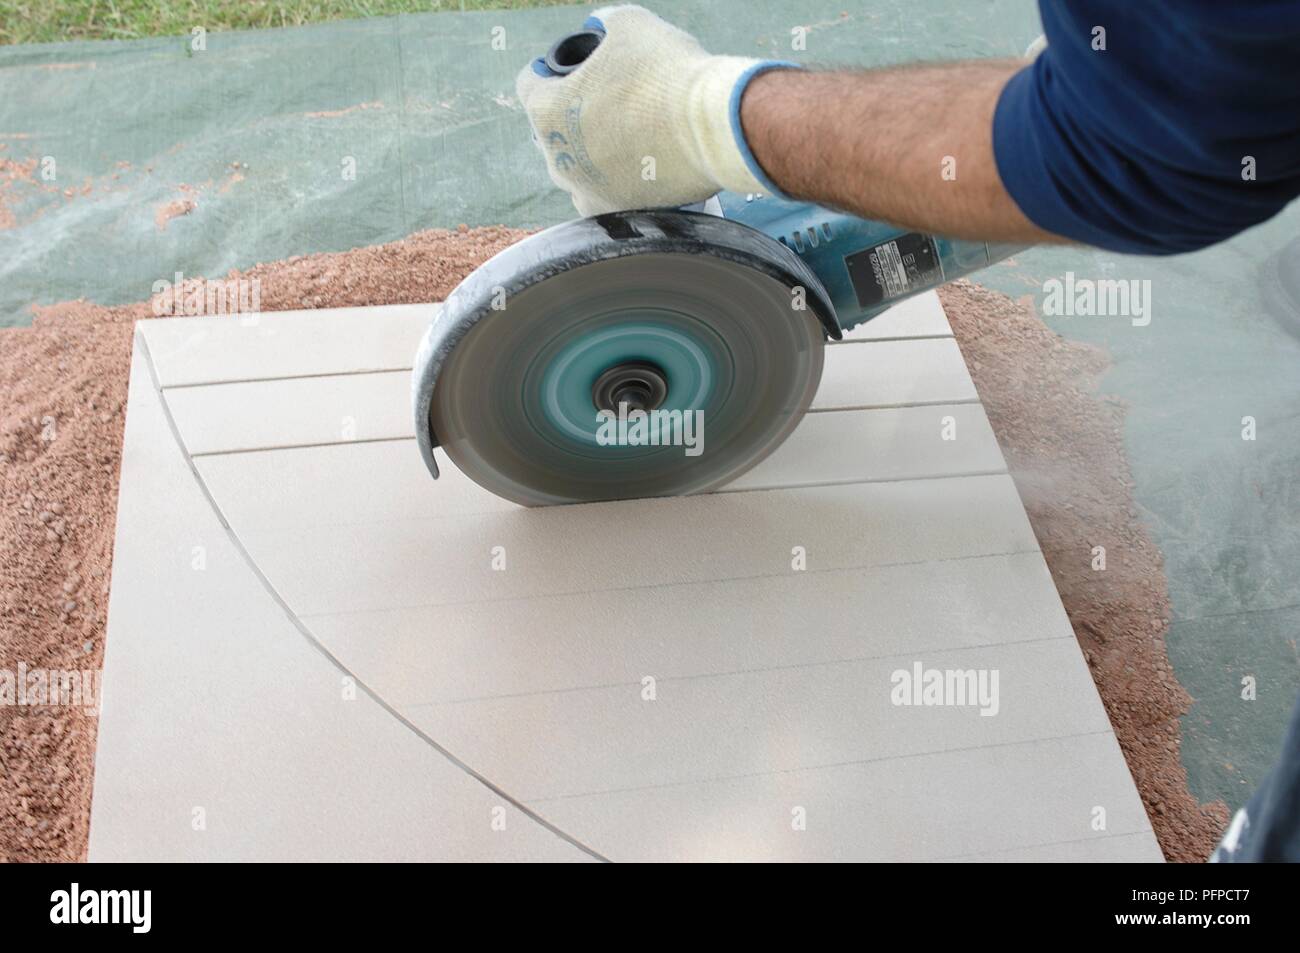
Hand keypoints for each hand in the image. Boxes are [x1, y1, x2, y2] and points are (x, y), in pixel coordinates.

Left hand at [515, 4, 794, 215]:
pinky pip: (604, 196)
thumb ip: (605, 26)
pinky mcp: (617, 213)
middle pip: (551, 132)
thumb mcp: (629, 25)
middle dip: (570, 115)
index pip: (529, 85)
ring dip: (589, 154)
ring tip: (622, 136)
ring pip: (575, 171)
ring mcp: (586, 192)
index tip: (569, 70)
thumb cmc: (667, 73)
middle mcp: (557, 160)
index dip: (549, 71)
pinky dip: (614, 182)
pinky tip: (636, 164)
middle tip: (605, 100)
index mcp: (546, 112)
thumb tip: (602, 30)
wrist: (714, 127)